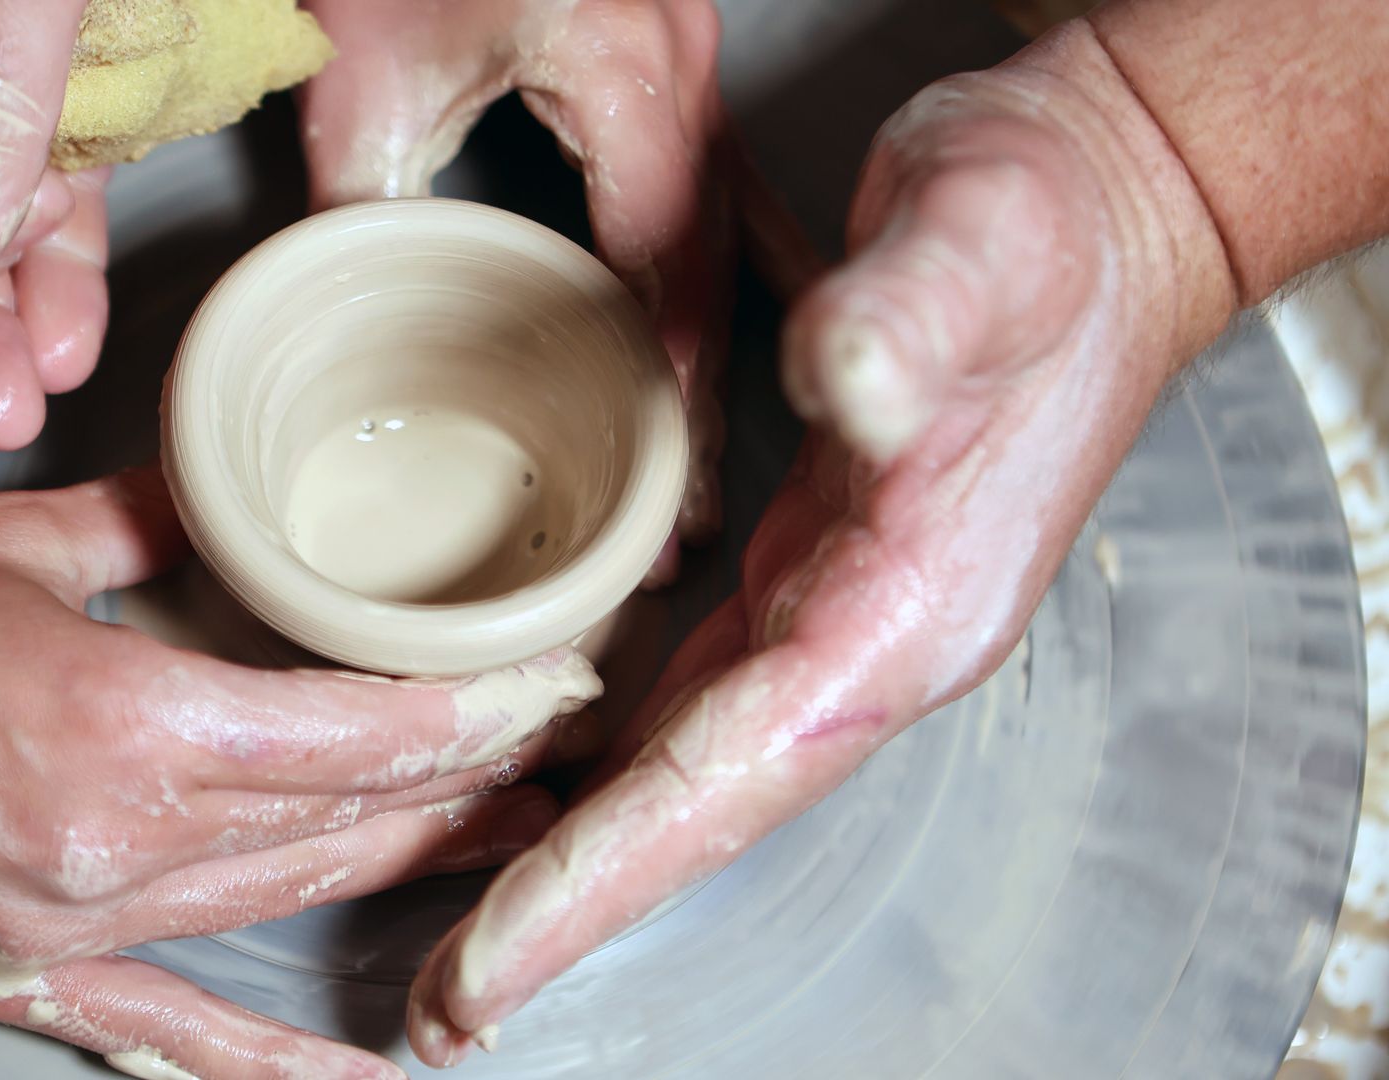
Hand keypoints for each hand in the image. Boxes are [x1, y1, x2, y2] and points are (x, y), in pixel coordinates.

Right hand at [0, 468, 599, 1077]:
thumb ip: (159, 523)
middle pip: (345, 820)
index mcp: (122, 720)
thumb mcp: (15, 539)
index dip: (474, 712)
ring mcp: (73, 928)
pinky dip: (269, 1066)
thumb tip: (243, 501)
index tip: (555, 681)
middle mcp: (116, 842)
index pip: (356, 732)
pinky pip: (170, 1036)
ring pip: (285, 902)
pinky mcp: (24, 973)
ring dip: (406, 869)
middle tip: (563, 744)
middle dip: (469, 781)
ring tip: (505, 835)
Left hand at [299, 0, 781, 583]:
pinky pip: (698, 191)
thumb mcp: (368, 66)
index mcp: (627, 73)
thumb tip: (350, 308)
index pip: (673, 268)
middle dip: (701, 396)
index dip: (677, 389)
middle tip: (684, 516)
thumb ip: (364, 197)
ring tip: (679, 458)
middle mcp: (679, 70)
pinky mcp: (661, 61)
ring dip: (700, 346)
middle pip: (715, 266)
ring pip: (718, 233)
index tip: (675, 486)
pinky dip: (688, 279)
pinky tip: (670, 346)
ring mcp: (683, 61)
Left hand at [401, 23, 1237, 1064]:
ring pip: (679, 763)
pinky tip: (536, 769)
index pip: (727, 780)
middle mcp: (861, 640)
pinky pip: (686, 689)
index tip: (494, 968)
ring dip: (576, 851)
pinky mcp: (803, 566)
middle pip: (690, 810)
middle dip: (567, 907)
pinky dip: (606, 751)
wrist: (1098, 208)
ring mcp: (831, 611)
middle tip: (446, 999)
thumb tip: (845, 385)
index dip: (603, 881)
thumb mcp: (982, 244)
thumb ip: (912, 322)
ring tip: (469, 932)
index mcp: (902, 608)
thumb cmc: (1044, 230)